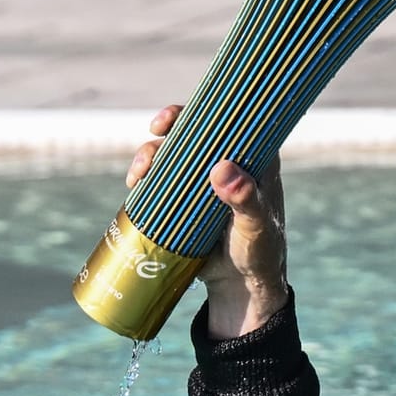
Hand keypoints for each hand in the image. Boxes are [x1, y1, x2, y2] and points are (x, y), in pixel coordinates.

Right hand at [126, 105, 288, 339]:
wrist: (241, 286)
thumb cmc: (260, 252)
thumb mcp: (256, 227)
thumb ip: (246, 200)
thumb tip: (223, 169)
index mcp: (255, 161)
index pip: (233, 122)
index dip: (205, 109)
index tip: (178, 116)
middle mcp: (228, 164)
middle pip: (195, 132)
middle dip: (169, 128)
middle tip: (155, 134)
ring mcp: (203, 182)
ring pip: (173, 155)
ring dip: (151, 154)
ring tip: (139, 172)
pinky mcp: (184, 200)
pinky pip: (162, 180)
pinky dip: (145, 177)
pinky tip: (134, 183)